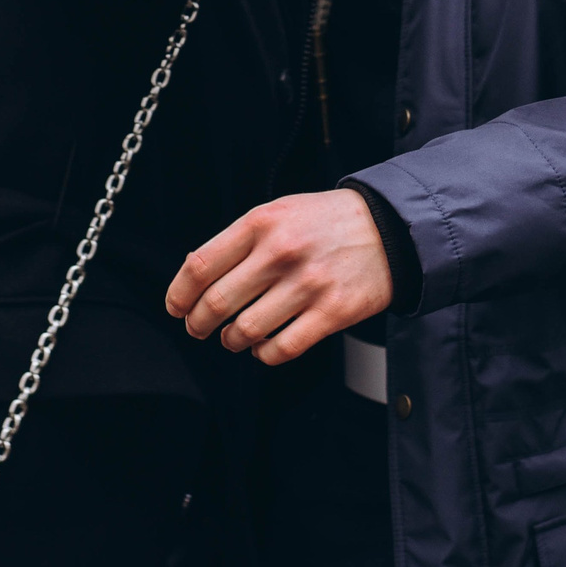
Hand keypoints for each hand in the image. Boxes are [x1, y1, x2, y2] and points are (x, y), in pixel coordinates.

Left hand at [166, 188, 393, 366]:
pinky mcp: (332, 312)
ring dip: (232, 340)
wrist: (390, 229)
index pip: (200, 265)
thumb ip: (240, 239)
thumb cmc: (326, 222)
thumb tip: (195, 275)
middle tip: (199, 328)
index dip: (178, 294)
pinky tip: (264, 347)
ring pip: (246, 331)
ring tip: (234, 337)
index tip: (176, 308)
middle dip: (198, 324)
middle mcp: (281, 252)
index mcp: (262, 223)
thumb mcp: (280, 212)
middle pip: (216, 303)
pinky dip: (265, 354)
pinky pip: (283, 348)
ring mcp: (308, 284)